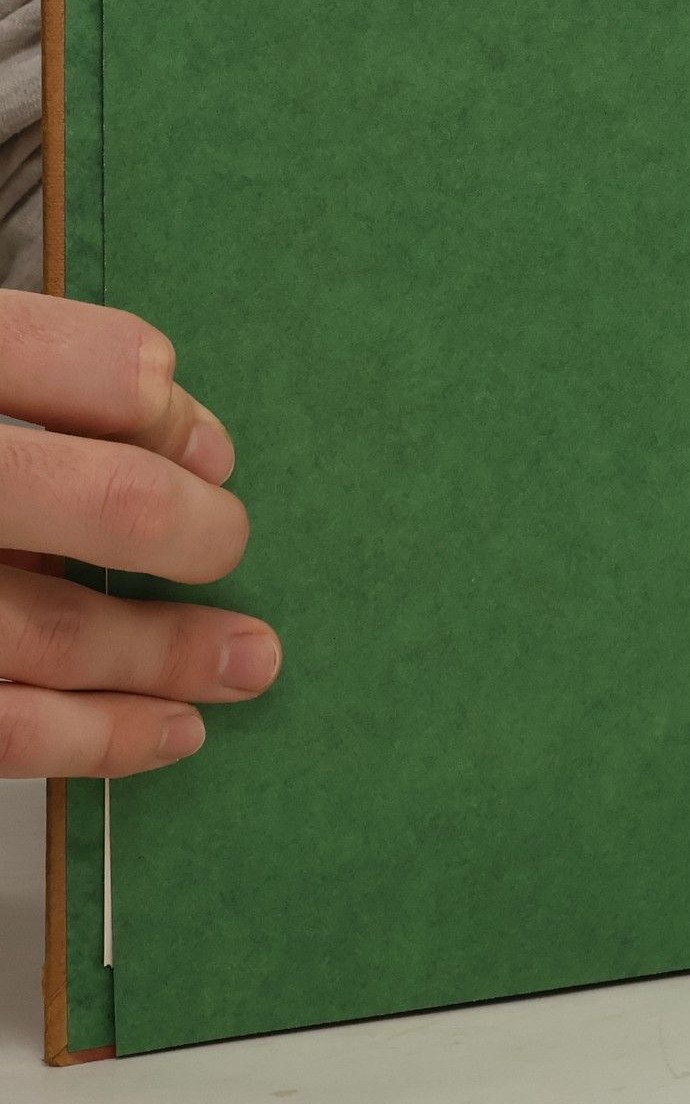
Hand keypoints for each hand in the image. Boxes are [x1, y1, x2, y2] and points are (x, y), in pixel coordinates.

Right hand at [0, 291, 270, 775]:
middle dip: (196, 530)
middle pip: (104, 499)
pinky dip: (100, 738)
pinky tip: (169, 730)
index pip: (87, 366)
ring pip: (58, 630)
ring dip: (174, 654)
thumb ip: (41, 382)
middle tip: (230, 540)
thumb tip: (183, 434)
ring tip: (252, 661)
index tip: (207, 446)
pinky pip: (5, 728)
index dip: (162, 409)